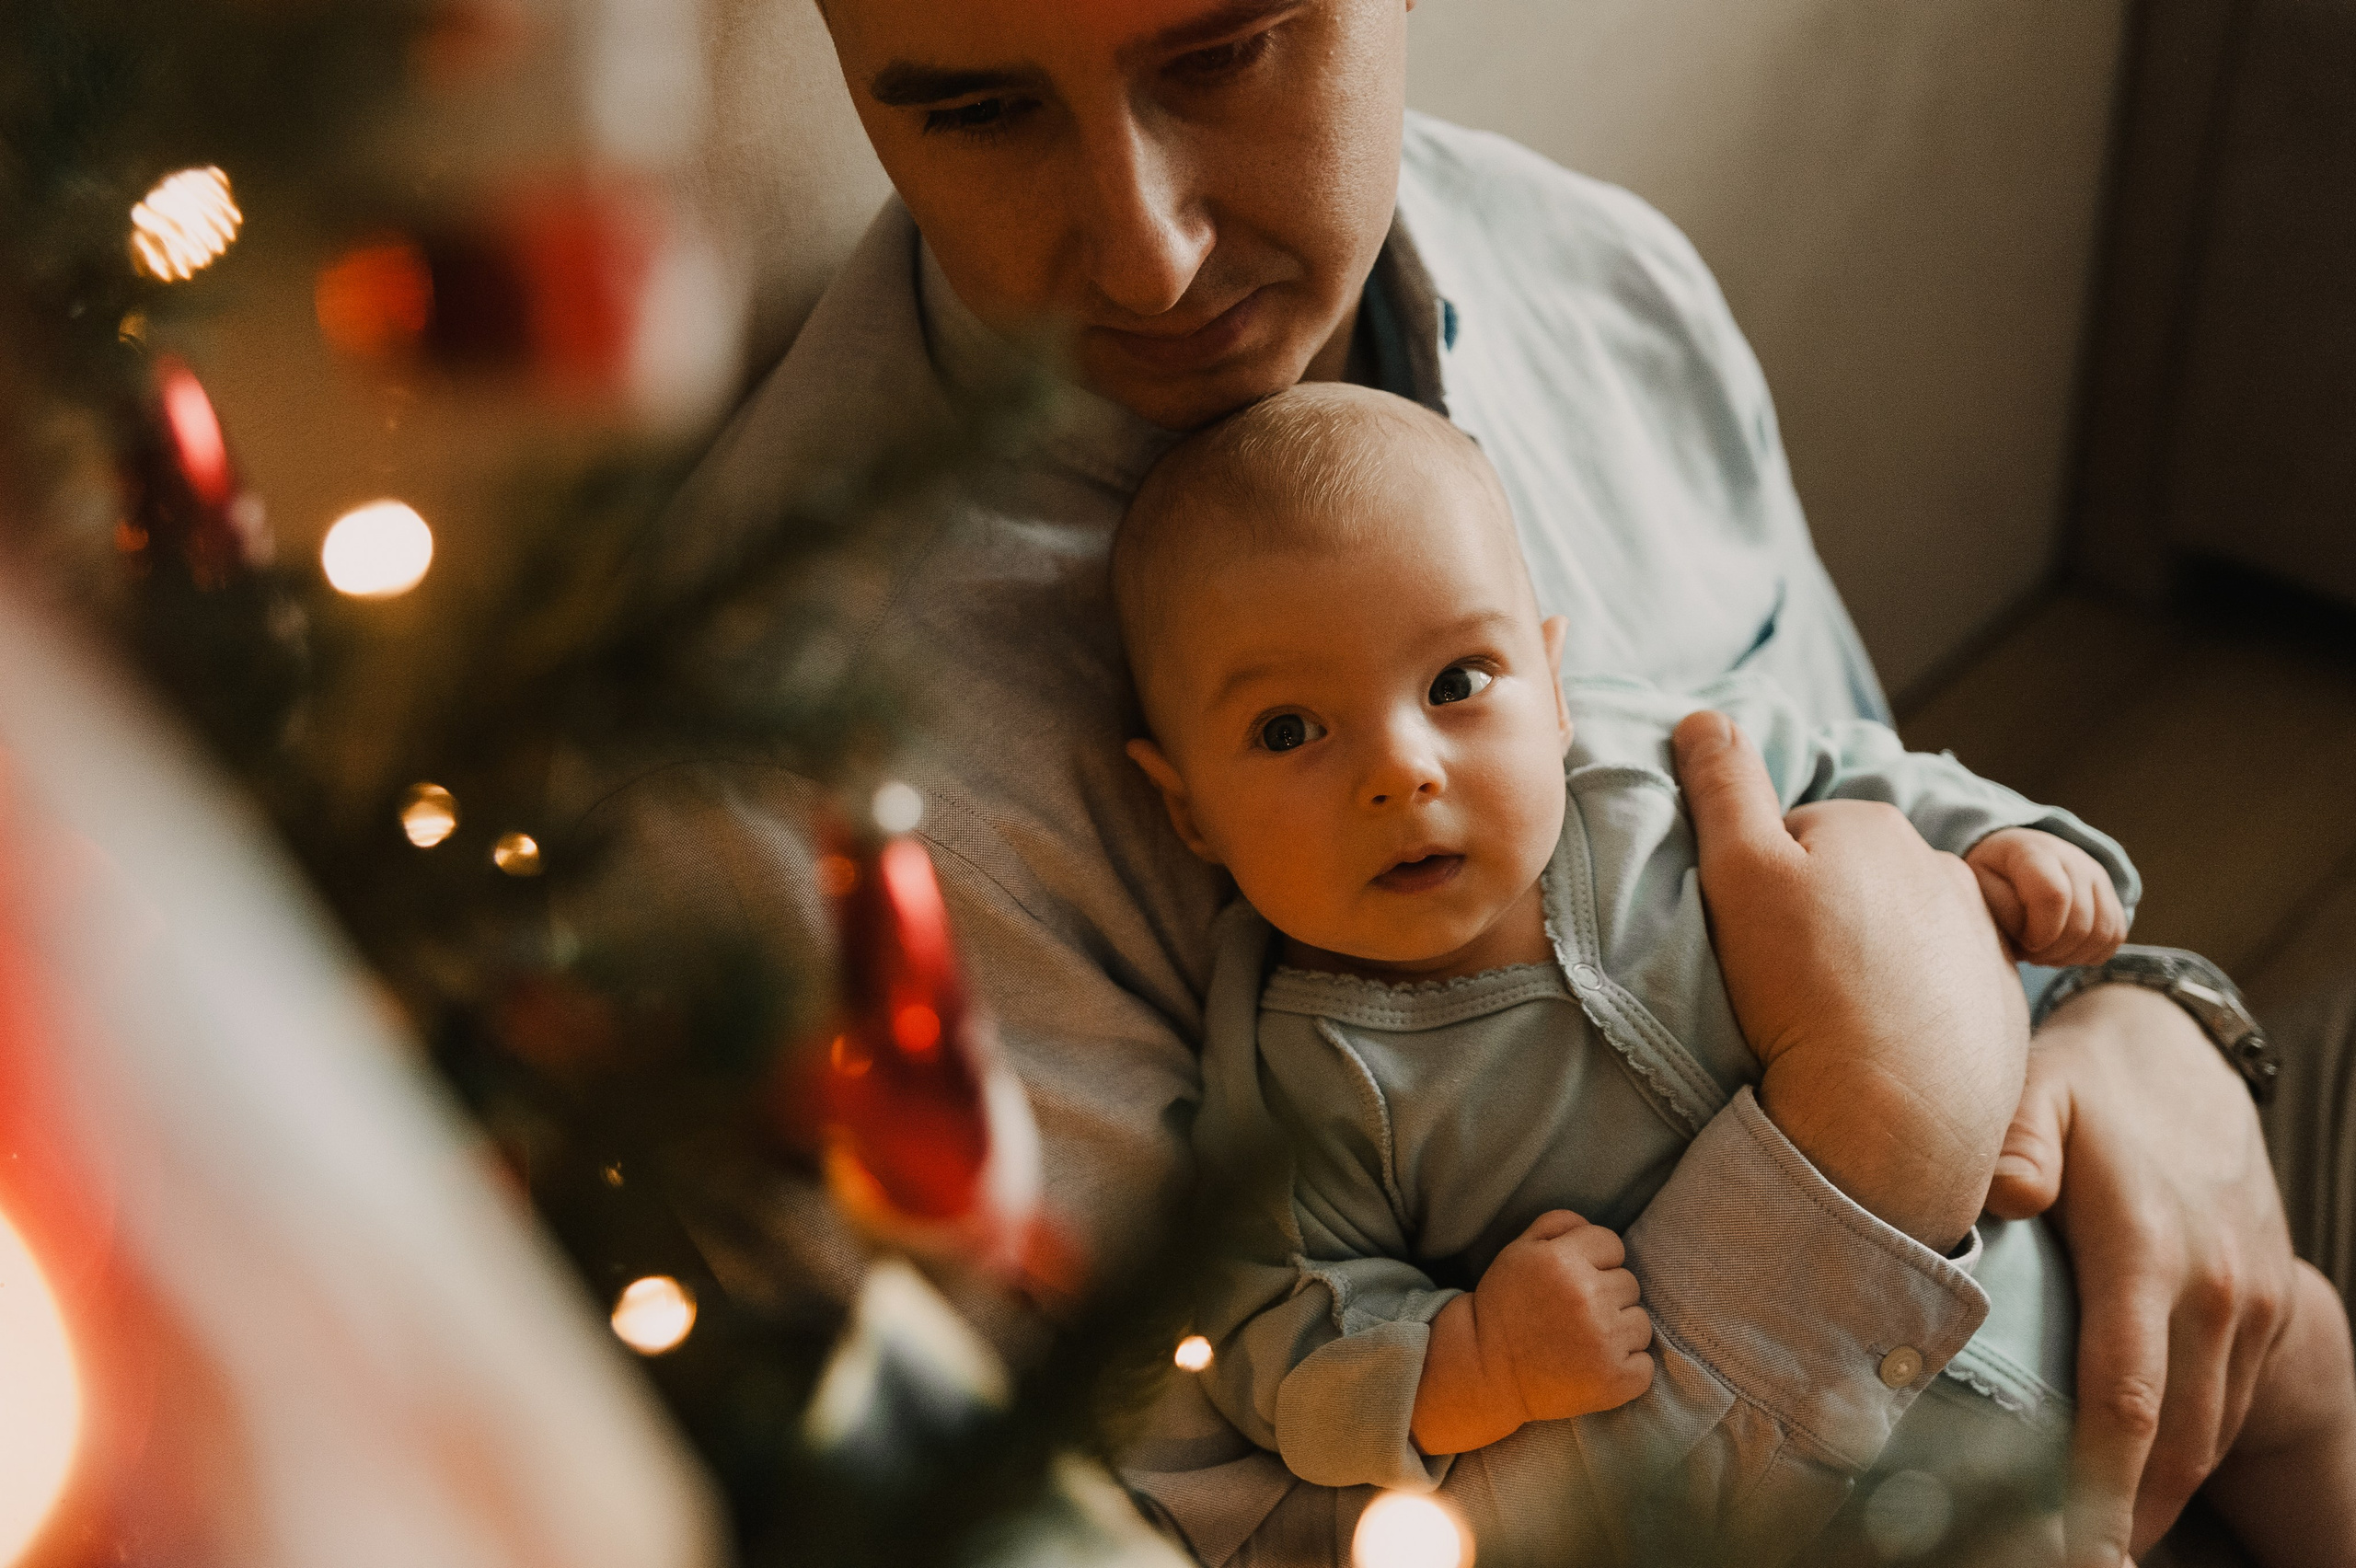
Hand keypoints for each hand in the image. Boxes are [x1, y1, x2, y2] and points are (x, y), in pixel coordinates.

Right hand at [1411, 1211, 1652, 1453]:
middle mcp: (1587, 1297)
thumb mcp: (1517, 1252)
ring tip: (1583, 1341)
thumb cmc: (1504, 1307)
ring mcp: (1604, 1341)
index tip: (1573, 1280)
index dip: (1595, 1260)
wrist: (1486, 1372)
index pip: (1612, 1244)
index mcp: (1563, 1260)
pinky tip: (1594, 1367)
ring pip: (1640, 1323)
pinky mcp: (1615, 1380)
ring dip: (1619, 1331)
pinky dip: (1625, 1368)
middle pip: (1630, 1283)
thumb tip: (1591, 1225)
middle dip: (1607, 1296)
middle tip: (1574, 1314)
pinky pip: (1644, 1365)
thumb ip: (1556, 1225)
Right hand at [1672, 711, 2027, 1252]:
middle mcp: (1940, 868)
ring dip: (1868, 964)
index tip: (1751, 939)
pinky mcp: (2001, 1007)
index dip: (1762, 886)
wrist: (1889, 1118)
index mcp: (1872, 826)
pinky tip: (1877, 1051)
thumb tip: (1705, 717)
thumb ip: (1722, 786)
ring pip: (1901, 935)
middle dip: (1822, 918)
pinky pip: (1942, 992)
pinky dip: (1912, 1012)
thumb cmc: (1801, 991)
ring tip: (1830, 1023)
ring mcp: (1981, 939)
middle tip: (1785, 983)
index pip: (1796, 839)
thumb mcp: (1736, 873)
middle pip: (1854, 882)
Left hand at [1964, 828, 2127, 966]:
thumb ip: (2001, 909)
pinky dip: (2089, 954)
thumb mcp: (1977, 887)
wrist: (2011, 857)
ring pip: (2103, 933)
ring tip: (2042, 952)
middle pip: (2081, 922)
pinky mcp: (2111, 895)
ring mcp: (2097, 876)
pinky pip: (2114, 936)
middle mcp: (2073, 859)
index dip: (2041, 932)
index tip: (2022, 944)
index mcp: (2034, 852)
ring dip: (2071, 956)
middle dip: (2052, 951)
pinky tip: (2061, 950)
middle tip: (2027, 953)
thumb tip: (2032, 935)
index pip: (2054, 896)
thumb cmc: (1990, 877)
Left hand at [1986, 982, 2295, 1565]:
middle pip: (2176, 1440)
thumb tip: (2006, 1197)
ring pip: (2209, 1433)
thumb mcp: (2037, 1089)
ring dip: (2156, 1497)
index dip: (2098, 1484)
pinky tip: (2130, 1490)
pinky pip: (2226, 1404)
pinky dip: (2184, 1456)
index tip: (2068, 1549)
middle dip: (2123, 1517)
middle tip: (2062, 1566)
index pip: (2128, 1396)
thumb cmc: (2081, 1081)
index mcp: (2149, 1250)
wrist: (2179, 1052)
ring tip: (2090, 1548)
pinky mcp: (2262, 1306)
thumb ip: (2017, 1143)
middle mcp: (2214, 1290)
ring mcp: (2248, 1302)